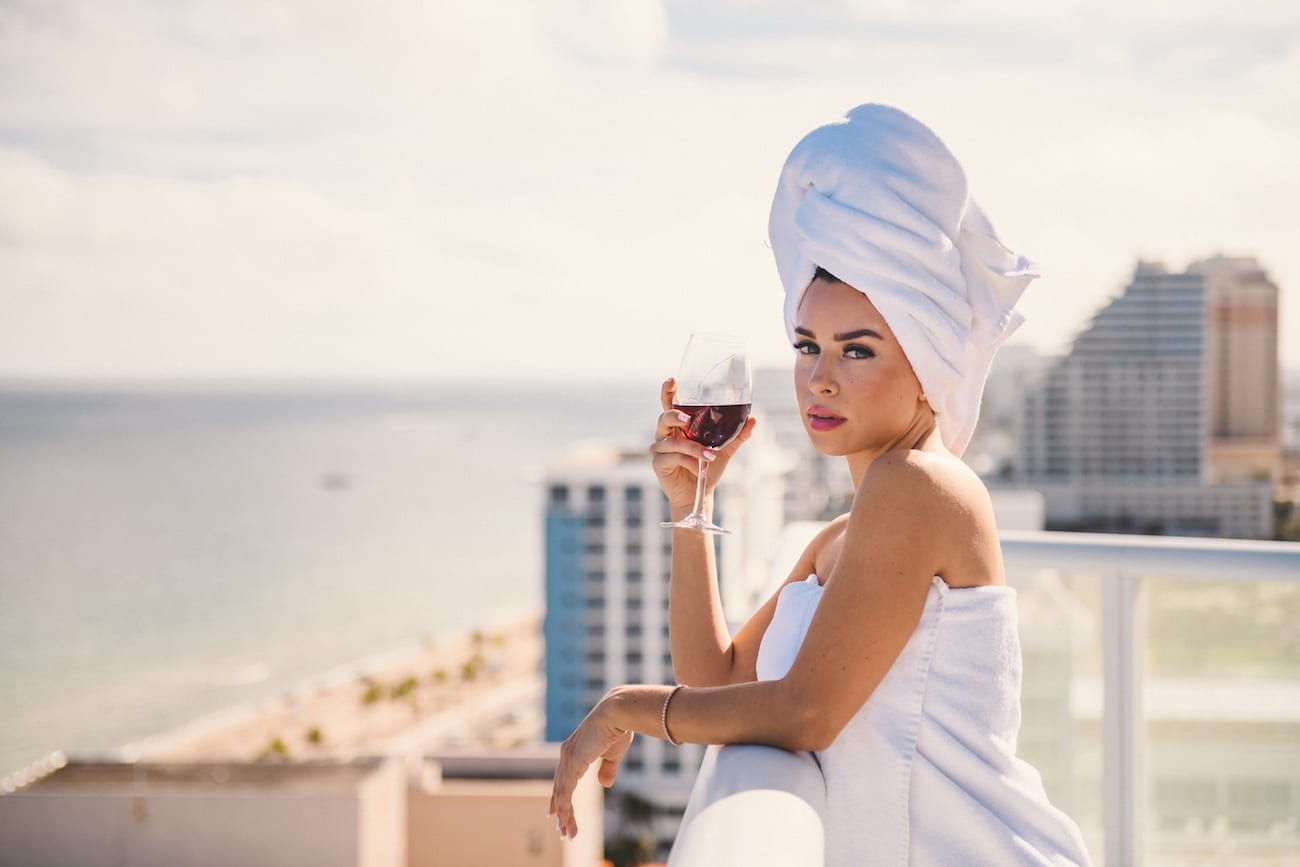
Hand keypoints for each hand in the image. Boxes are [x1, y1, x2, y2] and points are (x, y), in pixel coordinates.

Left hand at [548, 695, 633, 839]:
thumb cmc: (619, 727)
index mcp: (575, 750)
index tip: (555, 813)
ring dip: (564, 814)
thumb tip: (604, 784)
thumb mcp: (613, 753)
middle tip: (561, 831)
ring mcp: (568, 756)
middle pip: (560, 788)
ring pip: (562, 792)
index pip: (564, 779)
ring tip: (565, 833)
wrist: (620, 711)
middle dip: (561, 811)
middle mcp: (567, 753)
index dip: (559, 797)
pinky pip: (566, 788)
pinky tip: (565, 819)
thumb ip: (607, 768)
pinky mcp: (573, 760)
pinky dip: (565, 805)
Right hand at [650, 378, 756, 512]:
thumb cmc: (706, 468)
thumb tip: (753, 419)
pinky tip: (698, 468)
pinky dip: (688, 461)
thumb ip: (737, 435)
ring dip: (692, 447)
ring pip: (672, 441)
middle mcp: (666, 434)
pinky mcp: (658, 464)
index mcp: (678, 426)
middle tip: (687, 419)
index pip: (670, 404)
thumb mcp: (725, 450)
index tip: (672, 380)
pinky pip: (672, 458)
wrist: (698, 493)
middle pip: (663, 417)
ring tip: (709, 455)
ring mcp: (660, 449)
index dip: (668, 392)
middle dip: (674, 415)